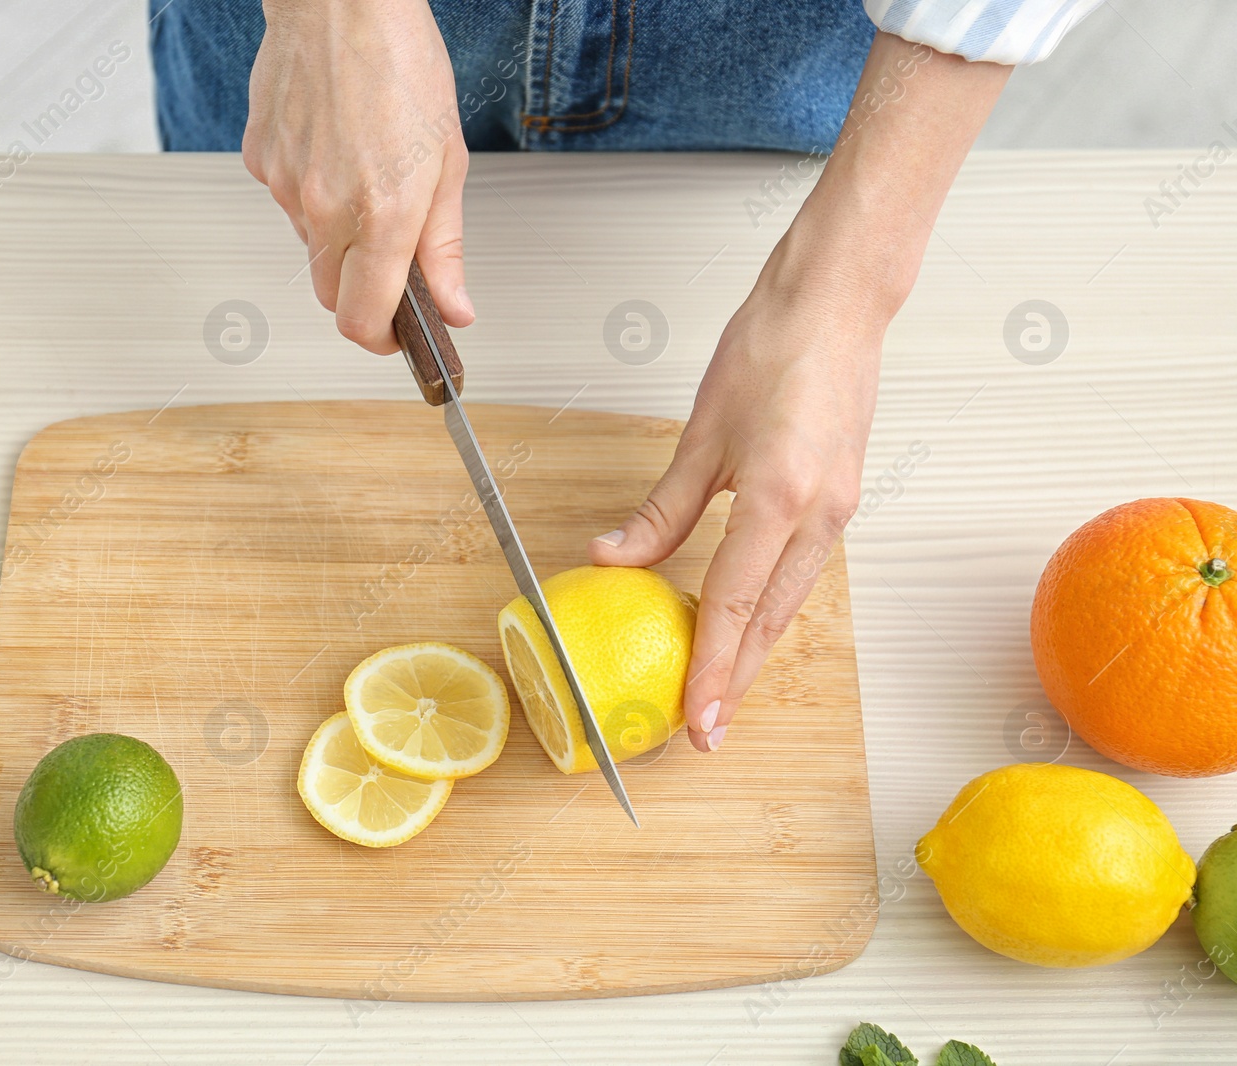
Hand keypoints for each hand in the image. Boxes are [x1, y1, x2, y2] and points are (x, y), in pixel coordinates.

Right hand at [243, 0, 473, 352]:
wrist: (340, 1)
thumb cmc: (401, 63)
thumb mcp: (448, 162)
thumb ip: (445, 247)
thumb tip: (454, 308)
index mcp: (381, 215)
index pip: (361, 320)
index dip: (380, 341)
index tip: (395, 337)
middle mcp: (325, 208)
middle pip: (330, 295)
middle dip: (360, 293)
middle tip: (390, 260)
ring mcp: (286, 186)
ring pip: (309, 247)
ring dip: (338, 236)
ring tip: (367, 175)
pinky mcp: (260, 160)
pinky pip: (288, 201)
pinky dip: (312, 193)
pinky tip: (335, 149)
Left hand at [588, 217, 885, 752]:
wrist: (837, 302)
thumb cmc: (774, 346)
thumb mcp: (703, 433)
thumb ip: (662, 509)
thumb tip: (613, 558)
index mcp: (781, 498)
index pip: (734, 605)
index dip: (711, 669)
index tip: (694, 719)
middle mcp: (820, 515)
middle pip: (769, 621)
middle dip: (735, 682)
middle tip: (706, 734)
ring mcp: (838, 510)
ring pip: (787, 602)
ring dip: (753, 652)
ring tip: (721, 695)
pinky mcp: (840, 498)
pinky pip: (799, 572)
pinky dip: (769, 609)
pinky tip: (744, 625)